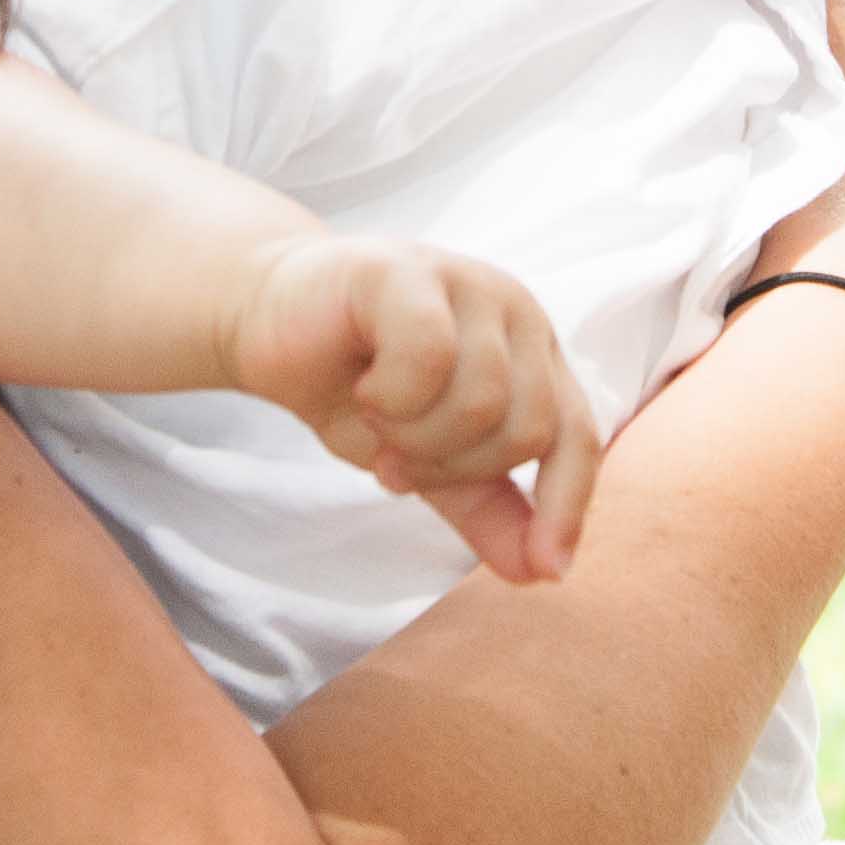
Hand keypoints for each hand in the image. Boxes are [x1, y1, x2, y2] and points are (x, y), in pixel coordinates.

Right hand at [226, 234, 599, 583]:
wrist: (268, 325)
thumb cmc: (357, 384)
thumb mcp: (429, 460)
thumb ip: (487, 509)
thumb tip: (542, 573)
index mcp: (533, 354)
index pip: (576, 437)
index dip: (565, 508)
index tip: (544, 570)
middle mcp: (516, 313)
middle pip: (525, 429)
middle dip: (450, 465)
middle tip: (396, 453)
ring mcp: (468, 283)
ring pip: (482, 400)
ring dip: (415, 434)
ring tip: (378, 414)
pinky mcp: (409, 271)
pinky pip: (430, 356)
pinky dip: (391, 395)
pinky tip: (364, 386)